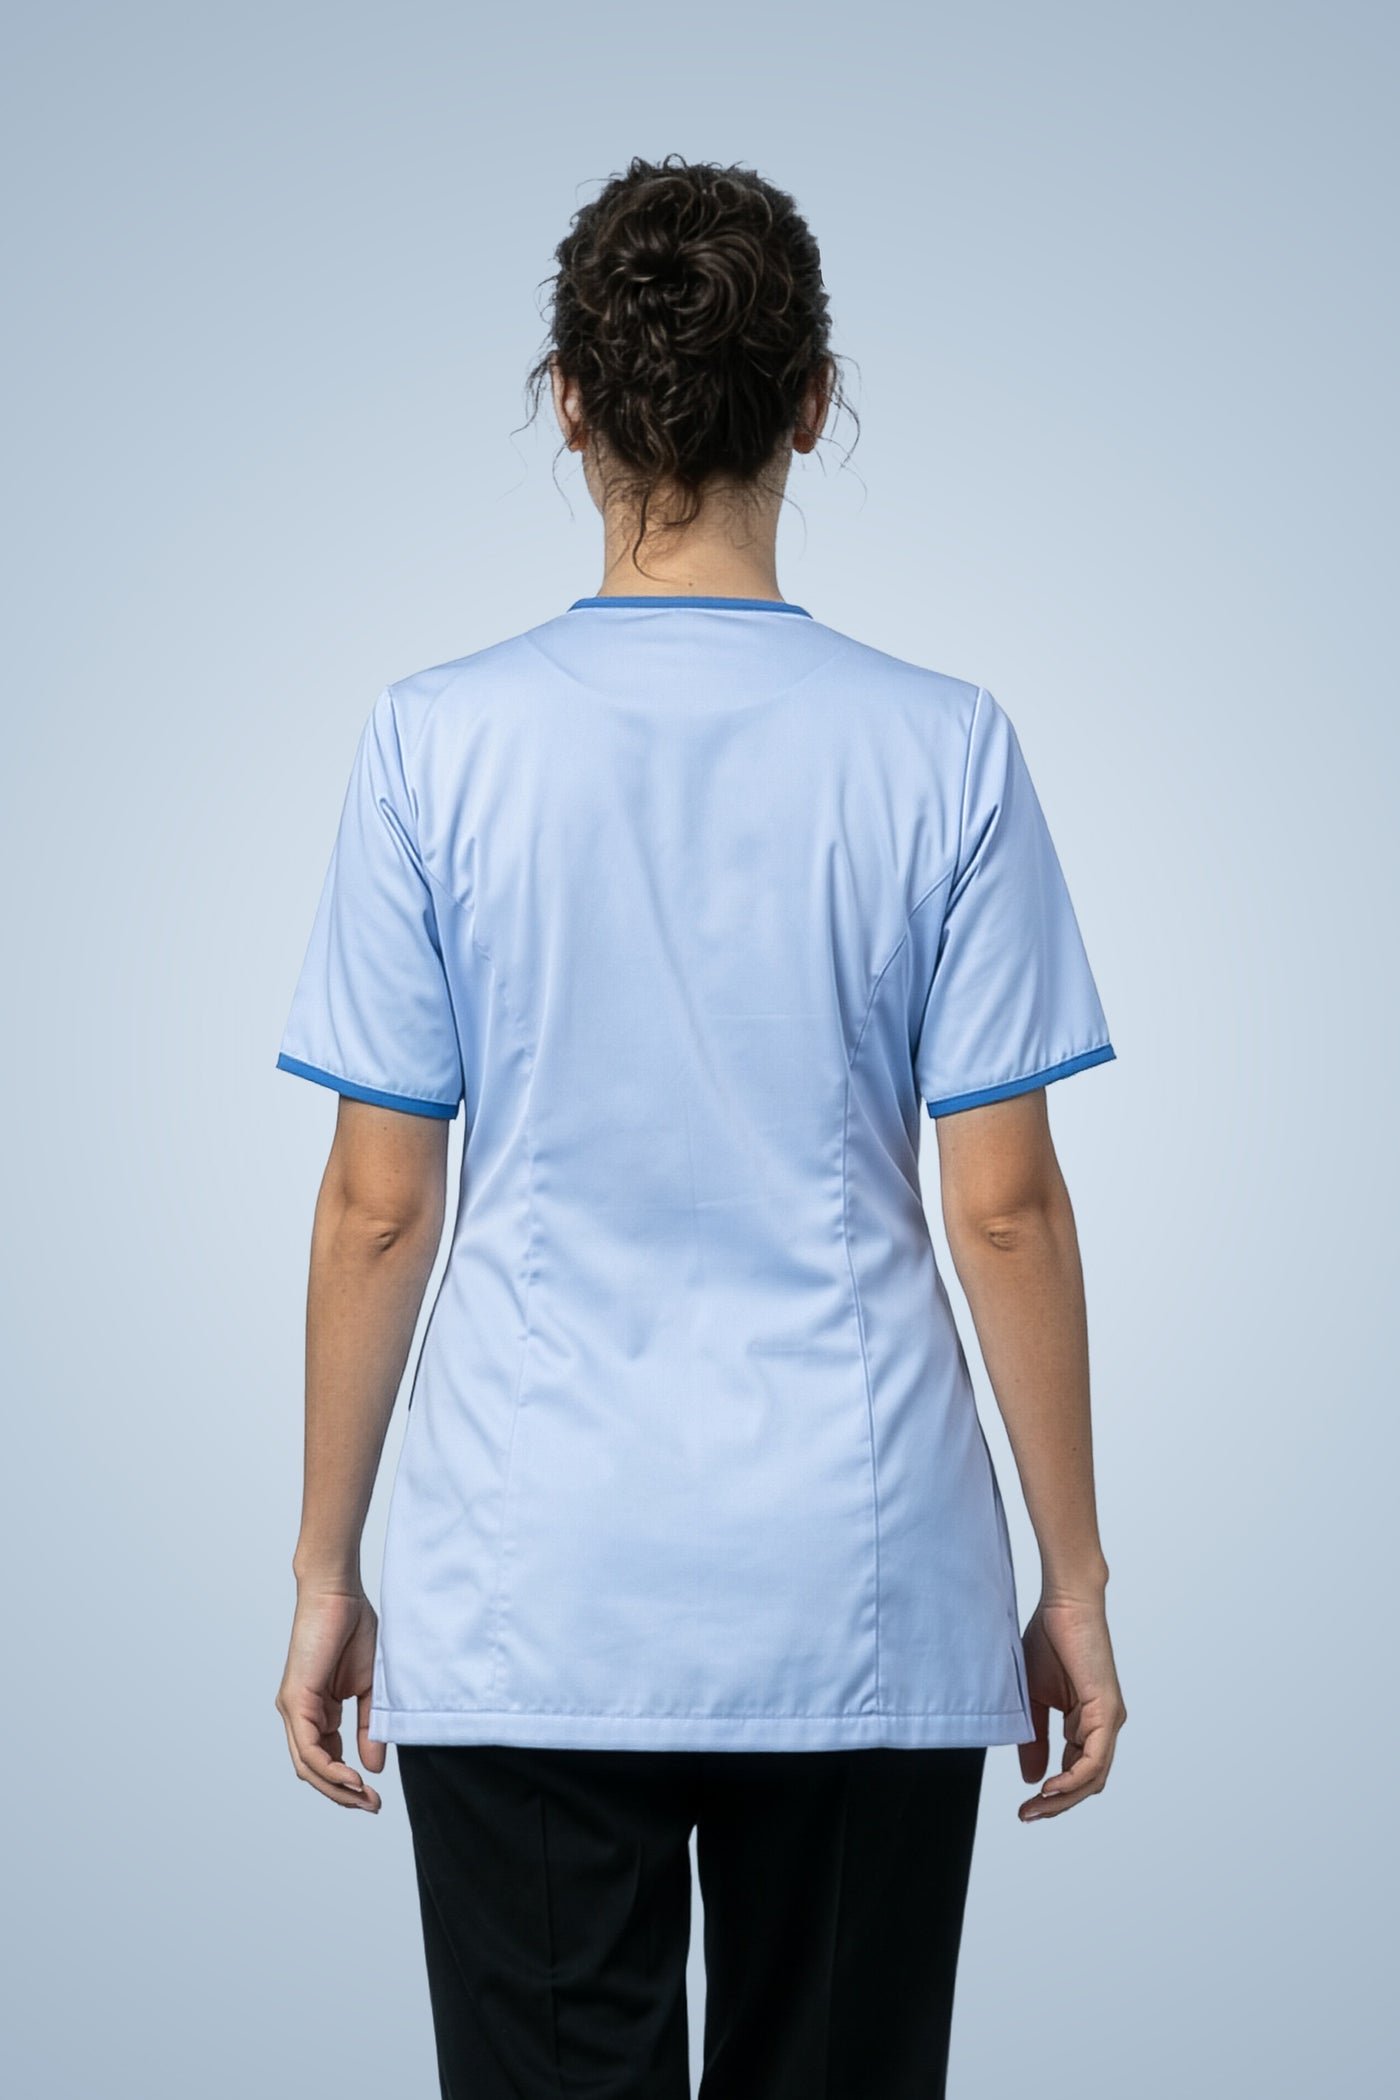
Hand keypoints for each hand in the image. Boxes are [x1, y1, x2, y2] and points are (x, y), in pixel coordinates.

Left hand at [275, 1584, 385, 1810]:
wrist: (339, 1593)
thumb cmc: (354, 1629)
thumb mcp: (370, 1688)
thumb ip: (368, 1726)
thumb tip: (372, 1767)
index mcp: (318, 1711)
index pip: (327, 1760)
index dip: (349, 1783)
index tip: (375, 1797)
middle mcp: (300, 1714)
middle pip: (314, 1771)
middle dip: (342, 1794)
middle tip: (371, 1807)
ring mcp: (294, 1709)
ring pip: (308, 1765)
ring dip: (336, 1788)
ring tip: (363, 1798)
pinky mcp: (295, 1700)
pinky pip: (308, 1747)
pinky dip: (328, 1768)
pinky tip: (350, 1778)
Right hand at [1016, 1593, 1125, 1821]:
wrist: (1064, 1604)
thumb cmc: (1049, 1640)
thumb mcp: (1032, 1698)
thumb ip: (1034, 1738)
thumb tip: (1032, 1779)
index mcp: (1086, 1722)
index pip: (1075, 1772)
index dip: (1052, 1795)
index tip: (1025, 1807)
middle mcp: (1102, 1725)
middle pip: (1087, 1782)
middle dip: (1057, 1804)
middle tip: (1028, 1815)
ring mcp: (1108, 1720)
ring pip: (1093, 1776)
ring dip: (1064, 1798)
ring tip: (1036, 1806)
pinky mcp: (1107, 1710)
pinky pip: (1094, 1758)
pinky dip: (1073, 1778)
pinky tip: (1051, 1787)